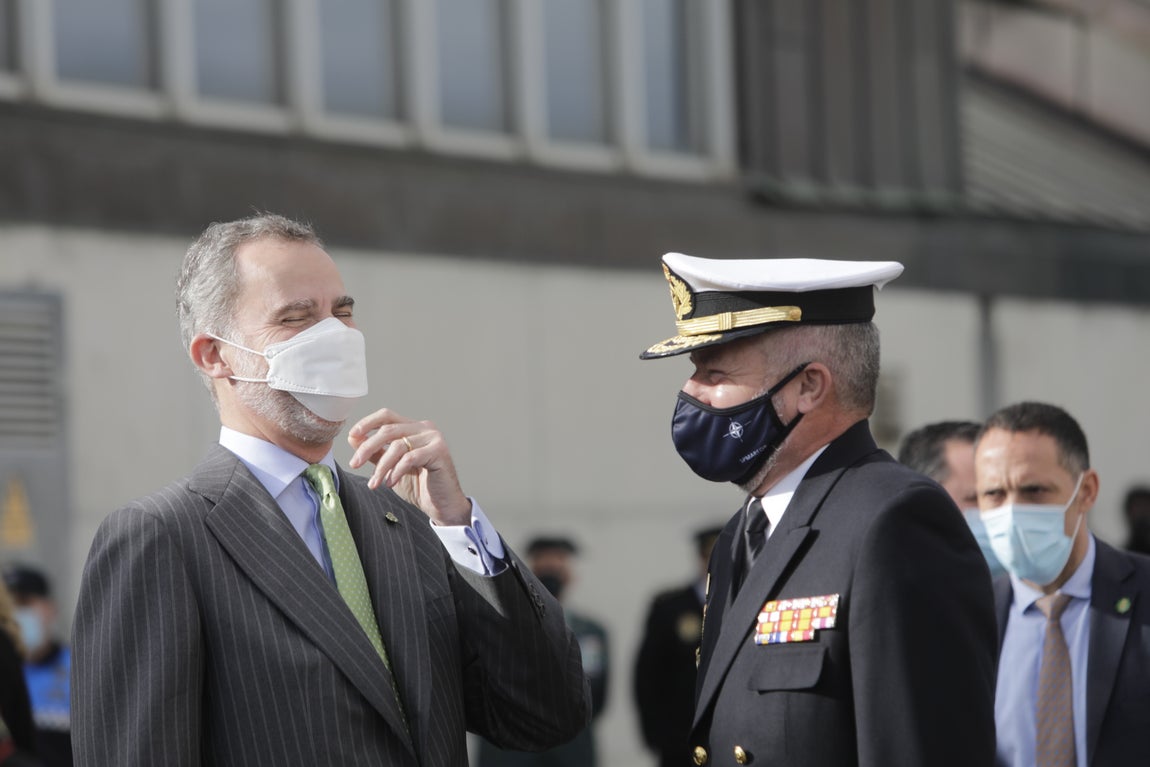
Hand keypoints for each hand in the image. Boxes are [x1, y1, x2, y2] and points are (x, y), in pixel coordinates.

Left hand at [347, 408, 472, 525]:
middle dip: (367, 447)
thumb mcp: (390, 467)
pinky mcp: (439, 451)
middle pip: (388, 430)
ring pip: (397, 446)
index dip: (367, 423)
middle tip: (355, 464)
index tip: (352, 435)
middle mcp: (425, 428)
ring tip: (375, 483)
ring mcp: (434, 438)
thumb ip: (376, 452)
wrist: (442, 505)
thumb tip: (354, 438)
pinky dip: (396, 471)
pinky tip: (391, 483)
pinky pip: (410, 458)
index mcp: (413, 428)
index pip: (387, 416)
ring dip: (381, 466)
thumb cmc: (419, 486)